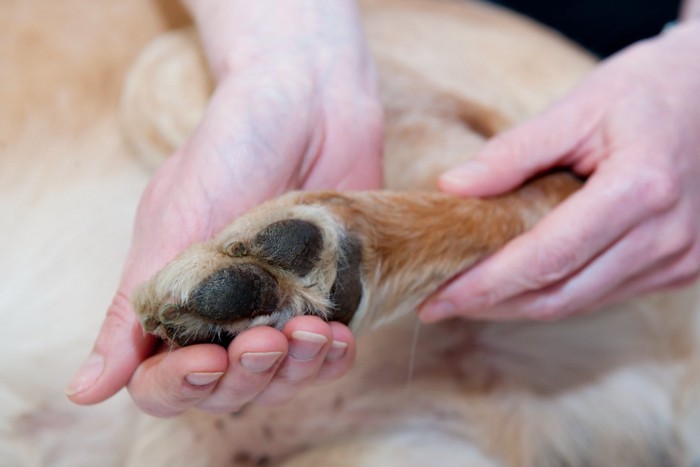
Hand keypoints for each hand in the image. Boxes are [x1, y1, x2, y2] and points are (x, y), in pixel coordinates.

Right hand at [67, 0, 382, 415]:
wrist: (308, 101)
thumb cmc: (230, 150)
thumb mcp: (172, 223)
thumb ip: (134, 306)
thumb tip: (86, 390)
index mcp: (174, 301)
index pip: (163, 381)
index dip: (180, 385)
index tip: (208, 360)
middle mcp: (226, 315)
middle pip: (228, 392)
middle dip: (248, 377)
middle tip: (266, 338)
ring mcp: (279, 309)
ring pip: (281, 381)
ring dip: (295, 372)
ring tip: (311, 332)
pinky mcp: (329, 297)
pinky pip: (328, 355)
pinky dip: (333, 358)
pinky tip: (340, 339)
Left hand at [420, 21, 699, 321]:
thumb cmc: (649, 89)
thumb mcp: (581, 105)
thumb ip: (514, 151)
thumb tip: (452, 188)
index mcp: (640, 189)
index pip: (545, 258)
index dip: (485, 285)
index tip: (437, 298)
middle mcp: (666, 236)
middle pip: (560, 295)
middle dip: (492, 306)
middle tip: (440, 303)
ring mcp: (680, 258)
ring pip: (581, 302)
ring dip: (520, 305)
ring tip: (470, 296)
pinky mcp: (682, 266)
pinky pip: (606, 293)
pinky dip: (556, 292)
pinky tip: (520, 283)